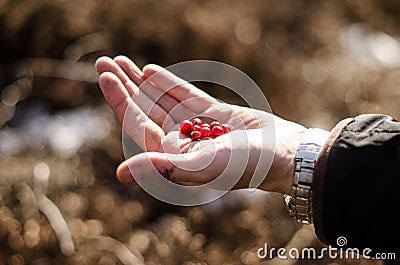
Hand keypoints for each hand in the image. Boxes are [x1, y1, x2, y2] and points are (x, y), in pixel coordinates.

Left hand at [95, 56, 305, 193]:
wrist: (282, 154)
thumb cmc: (244, 164)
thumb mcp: (201, 166)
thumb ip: (161, 167)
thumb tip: (120, 173)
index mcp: (172, 157)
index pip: (138, 124)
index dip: (120, 99)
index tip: (105, 75)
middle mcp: (179, 143)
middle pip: (144, 109)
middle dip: (123, 86)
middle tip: (103, 61)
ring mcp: (195, 127)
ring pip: (160, 100)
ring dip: (140, 81)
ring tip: (120, 61)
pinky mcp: (212, 114)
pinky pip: (184, 96)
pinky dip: (167, 83)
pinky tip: (150, 71)